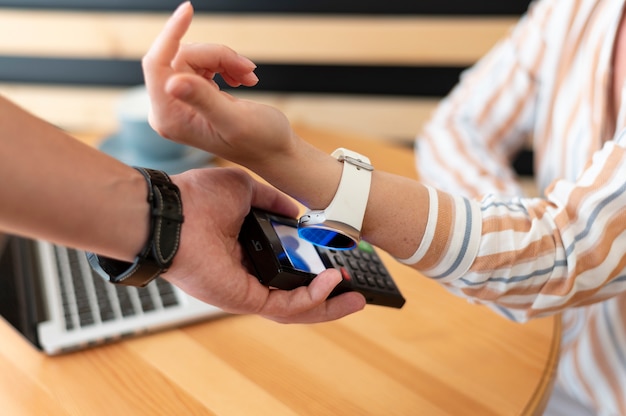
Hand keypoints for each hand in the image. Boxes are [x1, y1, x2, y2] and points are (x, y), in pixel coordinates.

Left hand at [143, 2, 295, 166]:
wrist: (276, 151)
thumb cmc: (261, 142)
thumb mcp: (233, 120)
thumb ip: (203, 100)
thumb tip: (172, 83)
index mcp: (170, 118)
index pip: (157, 64)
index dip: (171, 34)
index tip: (189, 10)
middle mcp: (169, 109)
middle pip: (180, 57)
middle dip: (215, 55)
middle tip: (246, 67)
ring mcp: (181, 102)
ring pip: (194, 58)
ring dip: (224, 60)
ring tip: (248, 74)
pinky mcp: (195, 96)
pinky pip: (202, 65)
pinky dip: (225, 65)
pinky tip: (243, 77)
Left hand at [164, 167, 365, 322]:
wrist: (172, 213)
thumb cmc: (197, 198)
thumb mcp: (246, 189)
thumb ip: (273, 201)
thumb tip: (296, 211)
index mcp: (250, 249)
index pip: (289, 266)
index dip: (315, 266)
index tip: (339, 261)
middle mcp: (250, 273)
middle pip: (297, 293)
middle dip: (329, 295)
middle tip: (355, 291)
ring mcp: (248, 289)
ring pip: (297, 307)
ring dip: (329, 305)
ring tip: (356, 298)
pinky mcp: (245, 298)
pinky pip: (287, 306)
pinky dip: (313, 297)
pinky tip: (331, 283)